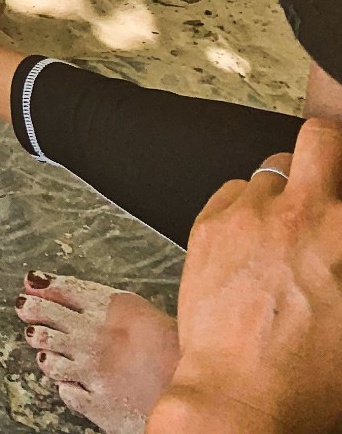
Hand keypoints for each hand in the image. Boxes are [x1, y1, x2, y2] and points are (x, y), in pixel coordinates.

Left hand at [157, 120, 341, 433]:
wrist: (243, 395)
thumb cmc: (312, 374)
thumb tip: (337, 238)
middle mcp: (301, 213)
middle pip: (317, 139)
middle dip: (328, 150)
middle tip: (329, 180)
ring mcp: (248, 215)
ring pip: (269, 173)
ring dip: (282, 193)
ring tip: (285, 231)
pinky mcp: (207, 226)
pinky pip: (230, 193)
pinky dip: (244, 209)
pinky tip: (251, 242)